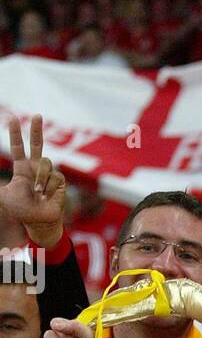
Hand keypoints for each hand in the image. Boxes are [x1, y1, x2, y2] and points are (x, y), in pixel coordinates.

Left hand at [2, 115, 66, 248]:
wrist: (38, 221)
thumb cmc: (21, 210)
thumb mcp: (3, 197)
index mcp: (22, 169)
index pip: (18, 148)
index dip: (15, 134)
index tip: (11, 118)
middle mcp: (36, 168)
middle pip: (37, 144)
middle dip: (37, 130)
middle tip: (37, 115)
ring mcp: (49, 174)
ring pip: (45, 163)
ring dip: (40, 180)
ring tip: (38, 193)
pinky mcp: (59, 181)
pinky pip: (55, 177)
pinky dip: (49, 188)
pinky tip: (47, 196)